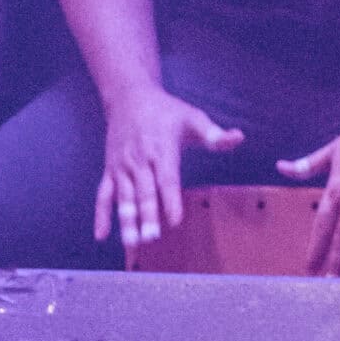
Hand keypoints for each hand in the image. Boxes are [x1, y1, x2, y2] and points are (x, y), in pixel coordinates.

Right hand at [96, 87, 244, 249]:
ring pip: (123, 197)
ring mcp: (122, 166)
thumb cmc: (166, 110)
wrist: (129, 97)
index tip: (175, 220)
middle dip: (147, 215)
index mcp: (162, 149)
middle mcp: (140, 160)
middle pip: (144, 191)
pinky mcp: (110, 170)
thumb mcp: (193, 117)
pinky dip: (101, 214)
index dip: (171, 200)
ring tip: (131, 243)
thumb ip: (214, 134)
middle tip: (151, 238)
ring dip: (126, 220)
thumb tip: (239, 137)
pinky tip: (101, 236)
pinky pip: (104, 194)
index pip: (167, 179)